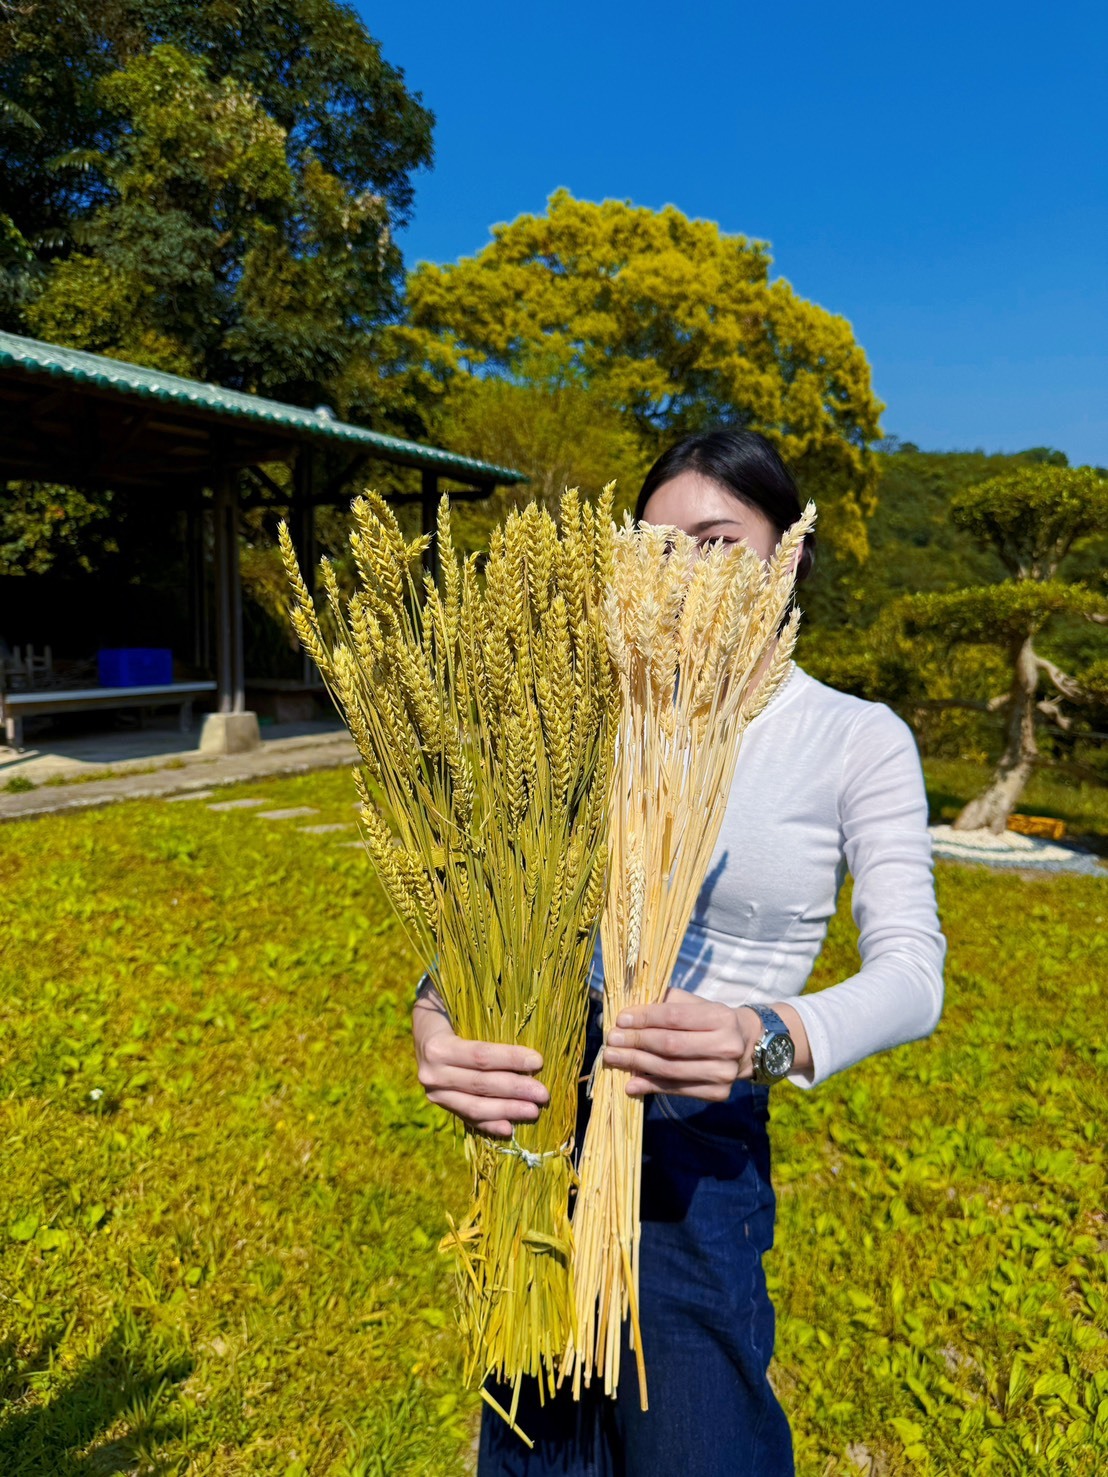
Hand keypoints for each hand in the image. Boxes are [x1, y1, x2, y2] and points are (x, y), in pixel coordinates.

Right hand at [412, 987, 549, 1138]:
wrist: (423, 1028)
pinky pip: (468, 1117)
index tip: (538, 1061)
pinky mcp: (441, 1104)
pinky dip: (489, 1124)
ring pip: (475, 1106)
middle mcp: (432, 1073)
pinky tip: (508, 1128)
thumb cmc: (451, 1012)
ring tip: (533, 1111)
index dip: (510, 1059)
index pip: (481, 1056)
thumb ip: (487, 1020)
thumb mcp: (462, 1008)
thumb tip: (524, 1031)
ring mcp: (435, 1093)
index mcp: (438, 1046)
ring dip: (507, 1110)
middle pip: (481, 1084)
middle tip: (543, 1094)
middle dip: (515, 1089)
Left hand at [601, 989, 762, 1100]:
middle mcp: (726, 1046)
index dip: (644, 1018)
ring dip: (637, 1064)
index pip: (674, 1017)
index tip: (621, 1019)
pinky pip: (676, 1089)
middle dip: (636, 1042)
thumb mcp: (695, 1004)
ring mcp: (723, 1073)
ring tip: (614, 1058)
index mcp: (721, 1018)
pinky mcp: (717, 1093)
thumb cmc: (712, 1021)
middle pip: (670, 1045)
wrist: (747, 1046)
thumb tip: (625, 1014)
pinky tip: (630, 1082)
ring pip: (670, 1069)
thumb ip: (665, 1004)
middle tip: (612, 1039)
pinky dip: (650, 1086)